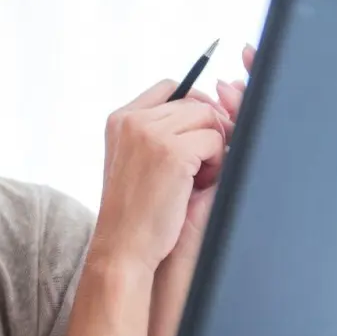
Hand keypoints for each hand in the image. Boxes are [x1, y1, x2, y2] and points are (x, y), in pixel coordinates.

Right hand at [90, 80, 231, 272]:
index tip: (201, 134)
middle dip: (208, 130)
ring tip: (198, 177)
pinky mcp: (173, 152)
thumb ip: (159, 134)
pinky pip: (215, 141)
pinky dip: (217, 162)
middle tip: (202, 166)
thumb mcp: (135, 162)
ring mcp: (151, 133)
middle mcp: (132, 120)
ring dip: (213, 146)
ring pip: (208, 118)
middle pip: (195, 102)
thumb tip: (211, 109)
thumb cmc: (134, 213)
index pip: (171, 87)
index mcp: (120, 119)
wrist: (122, 247)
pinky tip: (199, 185)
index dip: (195, 106)